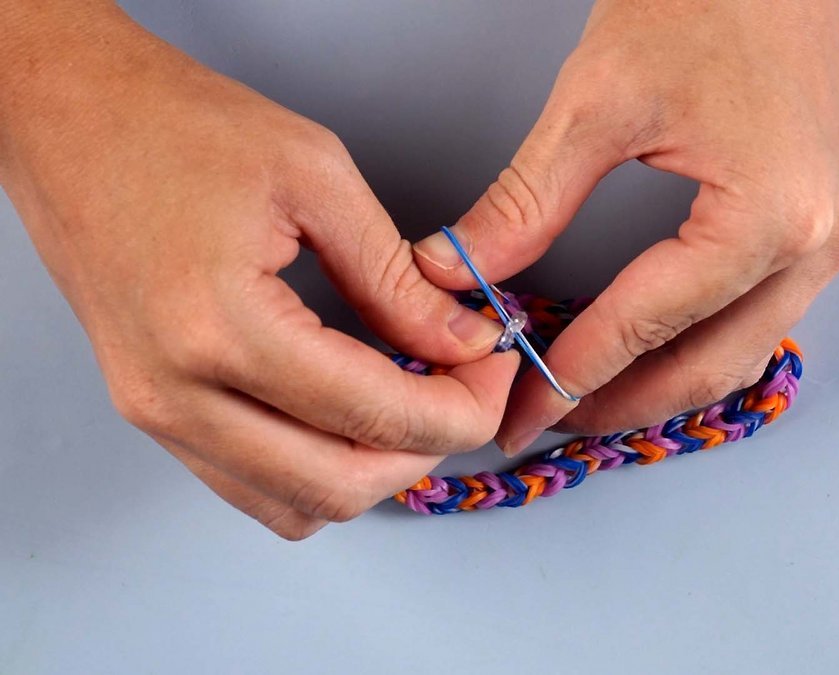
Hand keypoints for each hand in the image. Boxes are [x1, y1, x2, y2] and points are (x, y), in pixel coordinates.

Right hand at [0, 3, 516, 538]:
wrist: (65, 117)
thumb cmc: (170, 125)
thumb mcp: (315, 177)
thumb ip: (396, 278)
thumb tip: (460, 342)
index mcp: (221, 327)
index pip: (375, 418)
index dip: (462, 406)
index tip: (495, 367)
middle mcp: (177, 393)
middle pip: (339, 486)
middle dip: (427, 447)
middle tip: (468, 386)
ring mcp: (155, 412)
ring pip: (295, 505)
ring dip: (372, 467)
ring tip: (412, 396)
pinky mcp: (151, 411)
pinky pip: (252, 484)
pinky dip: (318, 466)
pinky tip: (350, 409)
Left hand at [413, 0, 838, 452]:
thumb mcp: (596, 104)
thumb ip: (525, 202)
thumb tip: (458, 269)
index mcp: (768, 216)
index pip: (646, 323)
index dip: (570, 374)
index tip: (516, 409)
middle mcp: (819, 243)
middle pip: (708, 366)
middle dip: (620, 404)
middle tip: (547, 420)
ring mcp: (835, 237)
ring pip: (742, 353)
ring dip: (664, 384)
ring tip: (590, 396)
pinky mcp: (829, 223)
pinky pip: (764, 316)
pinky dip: (702, 345)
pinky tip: (650, 350)